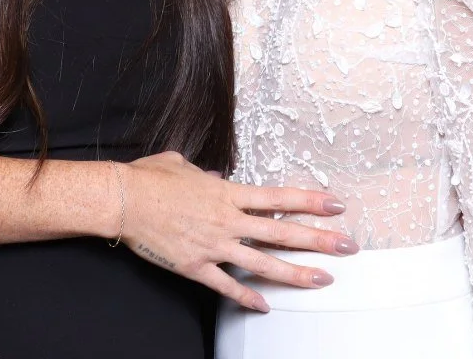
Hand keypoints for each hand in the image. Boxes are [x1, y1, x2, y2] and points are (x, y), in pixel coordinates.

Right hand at [117, 151, 356, 312]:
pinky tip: (265, 307)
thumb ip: (206, 175)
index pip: (279, 198)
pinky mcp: (196, 266)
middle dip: (318, 240)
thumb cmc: (151, 178)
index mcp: (228, 193)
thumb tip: (211, 176)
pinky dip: (247, 297)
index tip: (336, 205)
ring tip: (322, 279)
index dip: (311, 202)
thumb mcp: (184, 166)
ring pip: (263, 263)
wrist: (124, 200)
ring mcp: (214, 245)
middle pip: (282, 232)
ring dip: (296, 272)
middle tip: (347, 246)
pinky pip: (227, 286)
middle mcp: (228, 220)